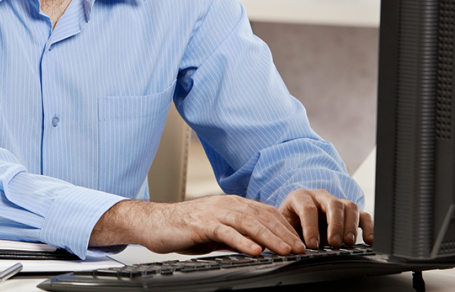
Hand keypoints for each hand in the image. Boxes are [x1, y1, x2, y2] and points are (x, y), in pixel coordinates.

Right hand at [90, 195, 305, 256]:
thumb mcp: (218, 232)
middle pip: (261, 217)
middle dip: (283, 233)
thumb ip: (238, 235)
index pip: (265, 213)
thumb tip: (261, 247)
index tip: (299, 242)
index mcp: (232, 204)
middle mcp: (226, 204)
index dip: (284, 227)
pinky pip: (226, 232)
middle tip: (299, 248)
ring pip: (248, 223)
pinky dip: (242, 241)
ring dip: (269, 237)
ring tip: (285, 250)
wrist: (155, 223)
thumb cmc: (185, 228)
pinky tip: (255, 251)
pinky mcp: (202, 224)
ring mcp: (214, 212)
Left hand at [279, 189, 372, 248]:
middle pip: (332, 204)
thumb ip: (290, 234)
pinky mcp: (349, 212)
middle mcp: (320, 196)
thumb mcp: (284, 226)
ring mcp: (336, 202)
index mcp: (301, 197)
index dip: (311, 227)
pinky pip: (362, 215)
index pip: (308, 208)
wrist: (295, 217)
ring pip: (349, 207)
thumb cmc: (289, 222)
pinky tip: (368, 240)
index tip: (312, 245)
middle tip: (334, 243)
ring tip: (349, 243)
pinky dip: (368, 226)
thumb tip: (296, 249)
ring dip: (351, 225)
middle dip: (335, 224)